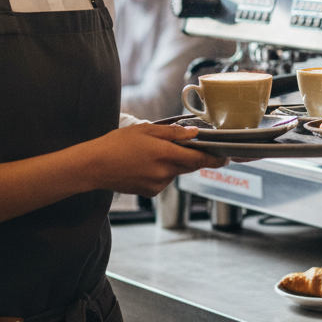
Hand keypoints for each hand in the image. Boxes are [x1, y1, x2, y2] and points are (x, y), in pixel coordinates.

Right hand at [91, 123, 228, 197]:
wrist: (94, 166)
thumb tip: (195, 133)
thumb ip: (173, 132)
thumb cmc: (117, 143)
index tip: (227, 157)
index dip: (215, 159)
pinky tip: (144, 164)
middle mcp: (165, 172)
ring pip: (175, 172)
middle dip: (193, 157)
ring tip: (151, 152)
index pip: (199, 159)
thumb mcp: (145, 129)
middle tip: (187, 146)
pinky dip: (162, 171)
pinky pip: (164, 179)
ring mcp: (158, 184)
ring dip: (173, 162)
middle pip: (190, 165)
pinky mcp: (151, 192)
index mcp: (165, 154)